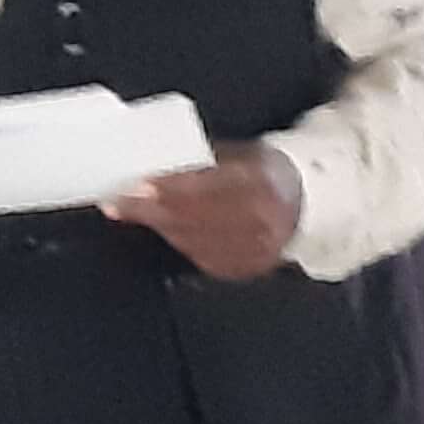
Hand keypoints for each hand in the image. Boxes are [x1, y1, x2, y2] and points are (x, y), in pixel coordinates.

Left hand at [104, 143, 305, 280]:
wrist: (304, 203)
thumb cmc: (263, 173)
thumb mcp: (238, 155)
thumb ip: (200, 162)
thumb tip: (152, 165)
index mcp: (263, 182)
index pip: (206, 188)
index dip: (167, 190)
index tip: (135, 187)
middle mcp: (263, 219)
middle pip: (192, 217)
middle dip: (149, 210)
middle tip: (118, 202)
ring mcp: (255, 249)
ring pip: (190, 239)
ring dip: (159, 225)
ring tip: (136, 210)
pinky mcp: (245, 268)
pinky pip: (198, 256)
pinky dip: (178, 239)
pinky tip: (170, 227)